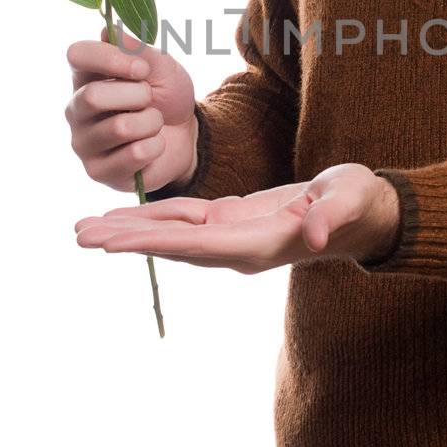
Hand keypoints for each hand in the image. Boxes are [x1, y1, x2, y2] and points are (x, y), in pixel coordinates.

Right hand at [65, 25, 197, 192]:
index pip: (76, 54)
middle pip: (93, 96)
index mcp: (86, 76)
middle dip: (137, 96)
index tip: (141, 68)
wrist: (186, 136)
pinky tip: (151, 146)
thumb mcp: (162, 67)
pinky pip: (134, 154)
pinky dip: (156, 146)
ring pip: (119, 128)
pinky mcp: (98, 171)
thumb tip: (109, 31)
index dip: (110, 58)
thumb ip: (137, 49)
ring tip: (152, 124)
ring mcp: (83, 142)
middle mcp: (76, 108)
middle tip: (150, 100)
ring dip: (151, 123)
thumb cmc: (167, 97)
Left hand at [74, 163, 401, 272]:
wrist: (366, 214)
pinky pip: (183, 221)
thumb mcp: (350, 198)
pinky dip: (151, 217)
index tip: (115, 241)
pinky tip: (124, 215)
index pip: (196, 243)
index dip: (154, 240)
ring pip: (171, 234)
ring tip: (85, 227)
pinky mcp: (230, 222)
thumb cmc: (360, 202)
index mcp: (259, 244)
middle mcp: (237, 248)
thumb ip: (331, 215)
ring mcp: (231, 237)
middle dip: (126, 239)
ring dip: (129, 230)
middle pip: (172, 245)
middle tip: (80, 235)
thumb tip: (315, 234)